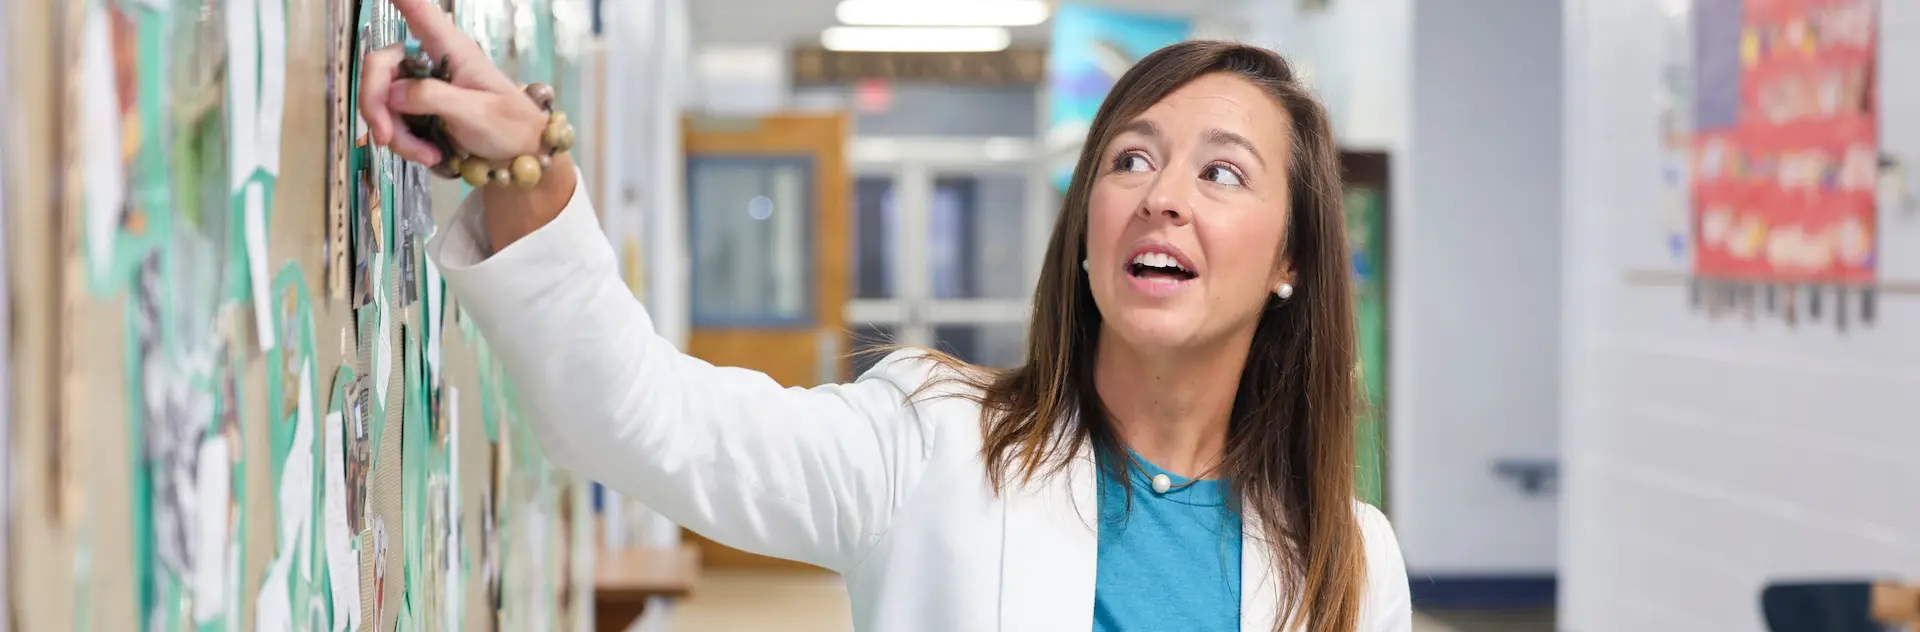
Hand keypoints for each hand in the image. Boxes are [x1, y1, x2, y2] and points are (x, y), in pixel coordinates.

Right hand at [357, 0, 547, 164]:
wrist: (521, 156)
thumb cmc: (511, 126)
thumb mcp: (477, 113)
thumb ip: (434, 98)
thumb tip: (391, 93)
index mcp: (451, 48)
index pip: (420, 12)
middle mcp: (430, 59)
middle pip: (381, 64)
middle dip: (376, 103)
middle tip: (385, 138)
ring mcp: (421, 84)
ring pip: (383, 99)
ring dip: (396, 133)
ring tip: (427, 156)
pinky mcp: (417, 108)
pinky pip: (392, 120)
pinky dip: (403, 141)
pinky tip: (428, 155)